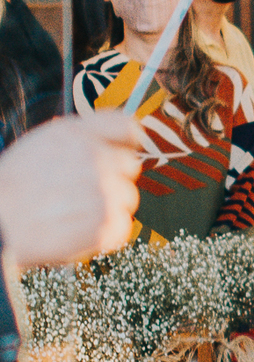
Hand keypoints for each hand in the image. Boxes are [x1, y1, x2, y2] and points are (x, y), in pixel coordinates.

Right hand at [0, 115, 141, 265]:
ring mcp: (103, 191)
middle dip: (113, 179)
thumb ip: (82, 137)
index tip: (121, 153)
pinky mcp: (105, 223)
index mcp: (77, 134)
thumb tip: (117, 142)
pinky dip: (104, 234)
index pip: (127, 127)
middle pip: (130, 167)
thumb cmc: (15, 186)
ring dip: (109, 207)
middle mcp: (95, 158)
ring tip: (74, 213)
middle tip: (82, 193)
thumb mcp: (42, 144)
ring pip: (128, 198)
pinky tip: (76, 231)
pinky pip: (122, 228)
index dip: (127, 142)